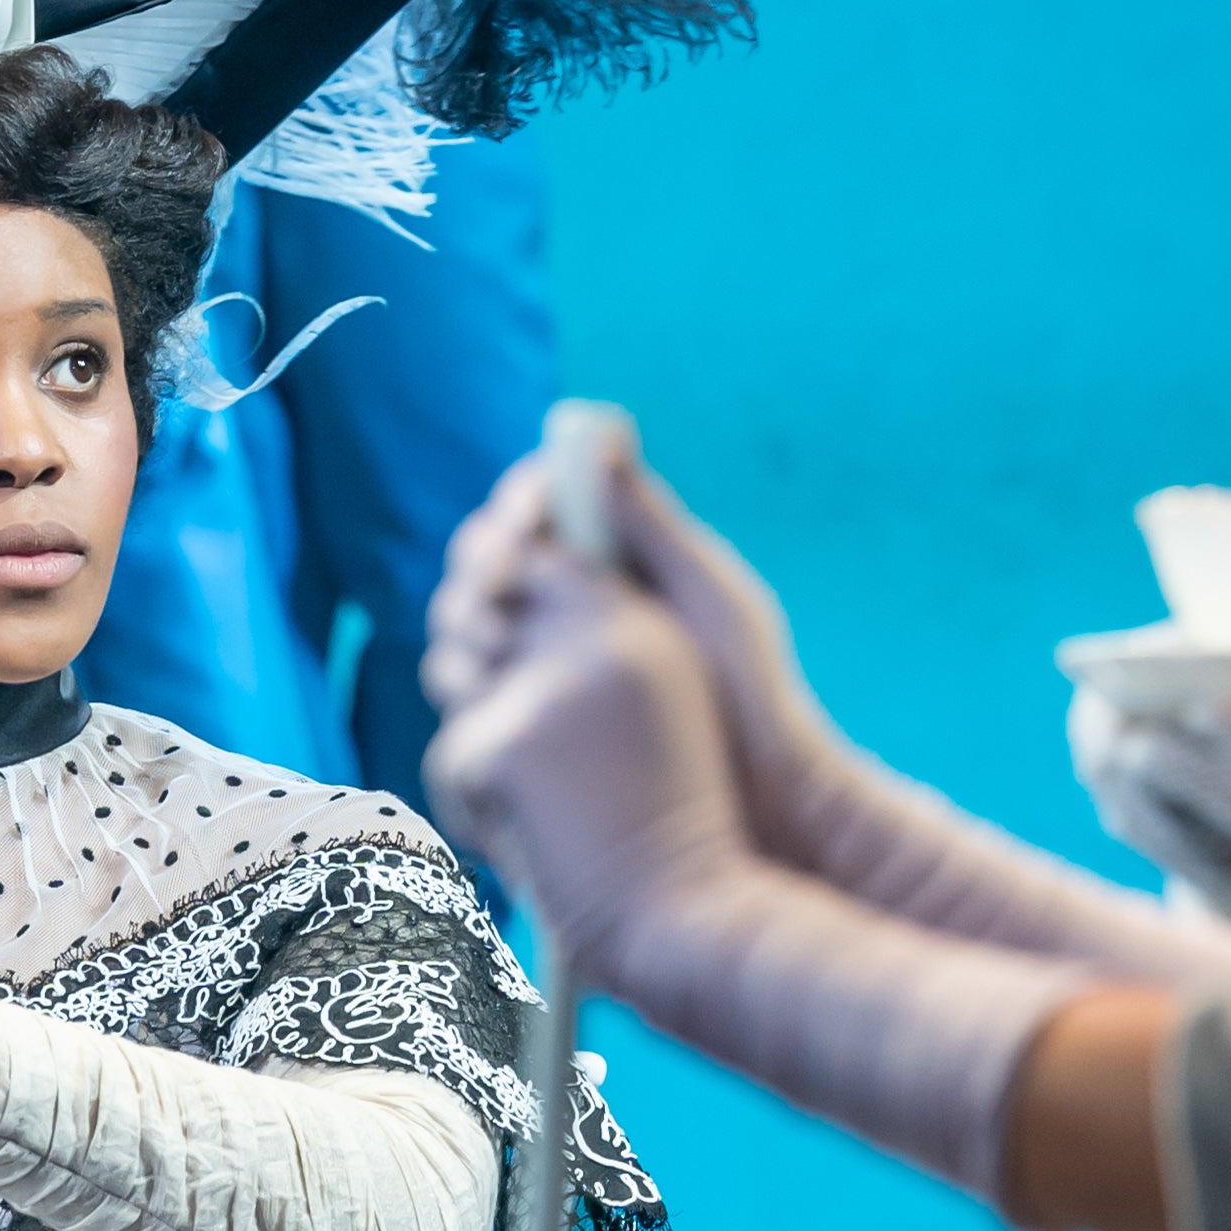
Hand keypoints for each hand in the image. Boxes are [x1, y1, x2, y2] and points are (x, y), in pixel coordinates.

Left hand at [423, 544, 752, 982]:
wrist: (694, 914)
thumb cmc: (675, 828)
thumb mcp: (654, 710)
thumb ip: (593, 647)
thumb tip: (496, 597)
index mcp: (639, 621)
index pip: (530, 555)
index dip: (492, 585)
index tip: (489, 618)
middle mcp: (596, 635)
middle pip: (471, 603)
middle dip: (472, 660)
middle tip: (521, 741)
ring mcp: (546, 685)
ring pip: (453, 676)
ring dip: (478, 736)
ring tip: (543, 799)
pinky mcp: (503, 742)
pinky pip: (449, 757)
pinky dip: (475, 808)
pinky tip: (534, 840)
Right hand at [431, 446, 861, 878]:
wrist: (763, 802)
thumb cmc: (750, 691)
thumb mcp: (704, 593)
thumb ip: (646, 520)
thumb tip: (591, 428)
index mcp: (615, 565)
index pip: (539, 509)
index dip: (521, 506)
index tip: (524, 519)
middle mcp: (572, 610)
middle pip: (489, 563)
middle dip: (484, 566)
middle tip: (502, 584)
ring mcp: (546, 669)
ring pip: (467, 624)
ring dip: (466, 621)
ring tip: (494, 639)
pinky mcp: (530, 727)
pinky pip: (473, 690)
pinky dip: (467, 680)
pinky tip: (486, 688)